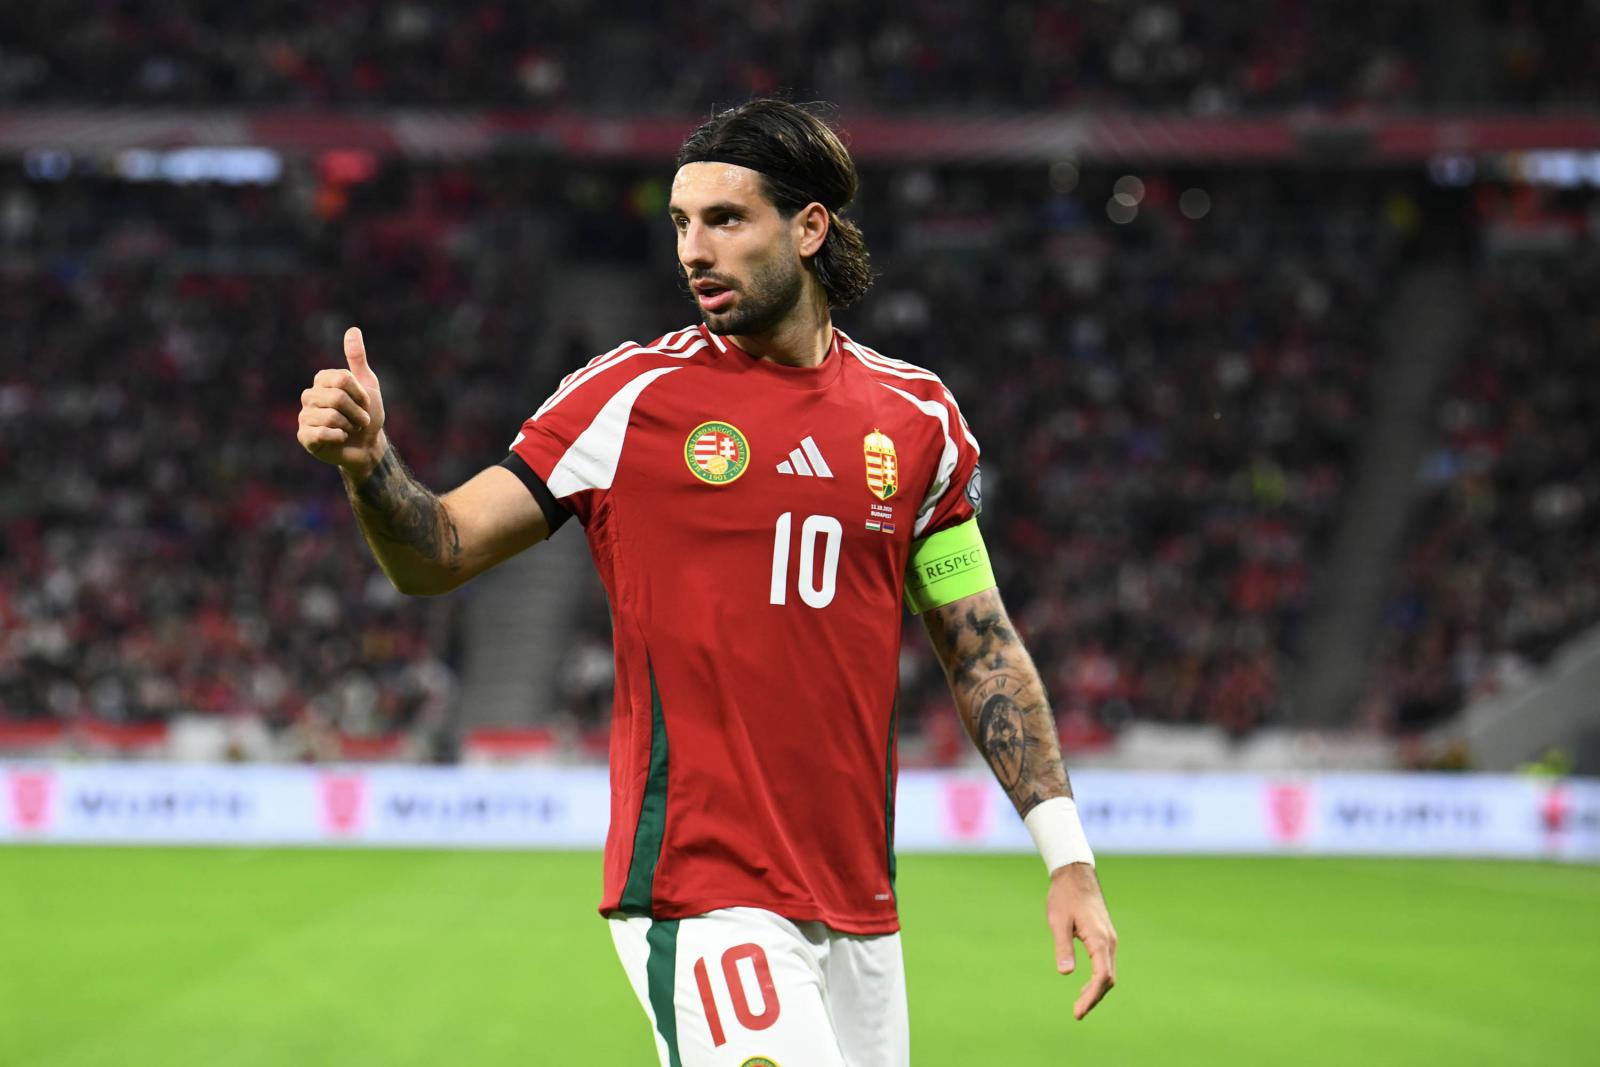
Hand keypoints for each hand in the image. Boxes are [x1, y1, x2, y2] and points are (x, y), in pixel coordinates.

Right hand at [297, 326, 387, 479]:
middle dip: (357, 412)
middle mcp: (309, 396)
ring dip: (350, 426)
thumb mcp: (367, 384)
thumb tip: (352, 329)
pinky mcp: (304, 437)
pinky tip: (339, 439)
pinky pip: (322, 433)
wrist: (368, 446)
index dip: (360, 394)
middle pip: (337, 398)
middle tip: (360, 420)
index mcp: (322, 381)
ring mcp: (304, 416)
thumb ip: (357, 358)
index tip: (365, 403)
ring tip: (350, 430)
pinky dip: (339, 437)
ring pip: (331, 416)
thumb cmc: (368, 414)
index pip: (342, 379)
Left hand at [1047, 862, 1117, 1019]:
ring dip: (1096, 990)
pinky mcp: (1105, 936)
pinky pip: (1105, 964)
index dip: (1091, 997)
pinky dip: (1097, 979)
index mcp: (1099, 939)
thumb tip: (1065, 973)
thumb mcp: (1058, 921)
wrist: (1075, 874)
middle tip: (1077, 1014)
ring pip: (1108, 972)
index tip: (1078, 1012)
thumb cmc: (1064, 896)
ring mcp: (1109, 939)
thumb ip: (1063, 947)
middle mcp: (1109, 941)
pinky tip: (1084, 987)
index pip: (1101, 977)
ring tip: (1080, 1006)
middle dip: (1094, 998)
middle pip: (1108, 979)